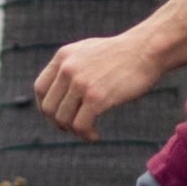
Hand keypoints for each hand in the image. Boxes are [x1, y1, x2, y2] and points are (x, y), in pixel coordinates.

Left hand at [34, 31, 163, 141]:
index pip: (40, 89)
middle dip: (59, 123)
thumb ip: (71, 66)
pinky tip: (96, 135)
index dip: (46, 107)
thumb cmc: (122, 54)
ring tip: (88, 132)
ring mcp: (80, 83)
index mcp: (63, 56)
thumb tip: (60, 88)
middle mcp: (67, 68)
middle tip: (74, 128)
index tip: (58, 117)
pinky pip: (80, 125)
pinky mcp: (96, 97)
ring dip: (74, 131)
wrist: (147, 50)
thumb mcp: (88, 51)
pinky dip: (86, 135)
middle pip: (49, 107)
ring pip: (63, 119)